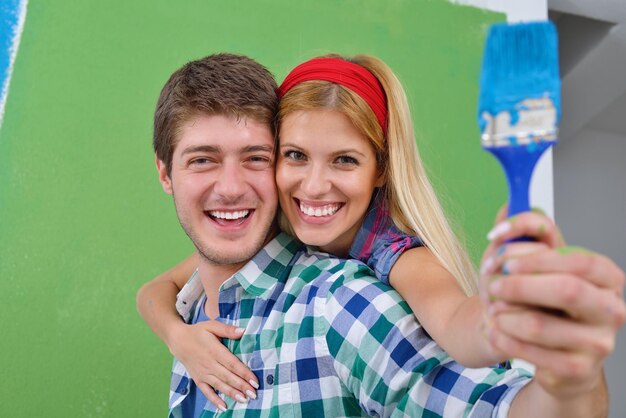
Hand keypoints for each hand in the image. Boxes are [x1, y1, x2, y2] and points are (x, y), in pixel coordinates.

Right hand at [167, 321, 258, 409]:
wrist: (178, 340)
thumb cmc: (198, 332)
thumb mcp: (212, 326)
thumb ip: (227, 329)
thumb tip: (243, 331)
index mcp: (214, 350)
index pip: (232, 363)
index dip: (244, 373)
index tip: (254, 381)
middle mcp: (209, 364)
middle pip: (228, 376)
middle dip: (241, 386)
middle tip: (254, 394)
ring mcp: (203, 373)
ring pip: (219, 385)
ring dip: (232, 393)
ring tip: (244, 400)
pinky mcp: (198, 379)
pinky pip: (207, 391)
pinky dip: (214, 400)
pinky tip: (224, 407)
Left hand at [479, 209, 625, 398]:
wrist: (548, 355)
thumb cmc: (541, 303)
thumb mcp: (531, 264)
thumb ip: (524, 234)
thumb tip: (510, 204)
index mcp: (604, 276)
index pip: (578, 258)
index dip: (537, 254)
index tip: (503, 254)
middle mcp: (610, 308)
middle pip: (566, 289)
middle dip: (519, 285)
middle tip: (493, 285)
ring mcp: (598, 342)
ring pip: (540, 324)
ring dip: (505, 315)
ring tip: (494, 310)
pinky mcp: (577, 369)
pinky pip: (530, 352)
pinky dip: (503, 338)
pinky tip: (495, 330)